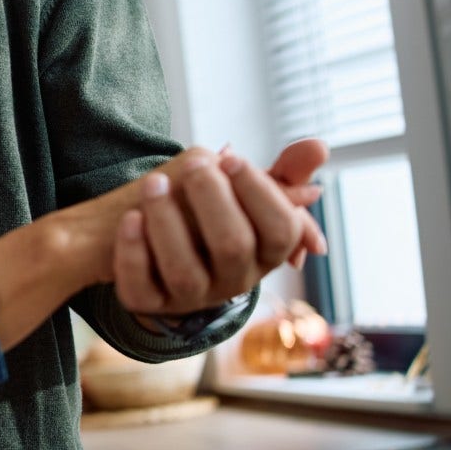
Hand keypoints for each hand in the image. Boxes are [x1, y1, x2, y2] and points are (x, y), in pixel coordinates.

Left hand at [113, 140, 329, 316]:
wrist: (151, 241)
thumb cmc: (209, 213)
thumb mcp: (245, 193)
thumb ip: (282, 173)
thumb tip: (319, 146)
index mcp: (264, 253)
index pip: (280, 231)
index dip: (259, 192)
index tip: (230, 158)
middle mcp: (233, 280)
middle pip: (233, 246)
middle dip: (212, 198)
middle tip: (194, 164)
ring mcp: (190, 296)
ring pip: (184, 271)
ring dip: (168, 220)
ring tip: (154, 182)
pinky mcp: (148, 302)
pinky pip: (142, 287)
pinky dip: (134, 251)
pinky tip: (131, 217)